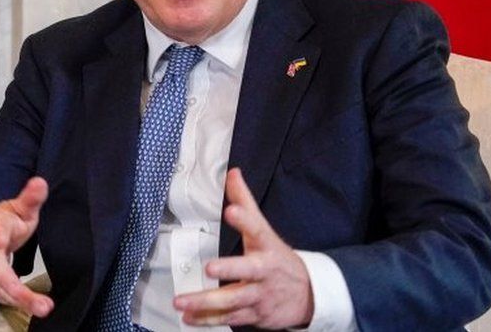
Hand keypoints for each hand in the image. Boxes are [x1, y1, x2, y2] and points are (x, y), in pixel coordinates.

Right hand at [0, 177, 53, 317]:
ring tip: (42, 307)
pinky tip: (36, 308)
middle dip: (8, 282)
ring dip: (21, 299)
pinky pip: (4, 298)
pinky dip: (20, 304)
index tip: (1, 237)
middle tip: (21, 291)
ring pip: (0, 288)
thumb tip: (41, 182)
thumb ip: (29, 199)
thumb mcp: (15, 209)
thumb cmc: (0, 224)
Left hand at [173, 169, 313, 328]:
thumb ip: (245, 202)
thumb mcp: (265, 230)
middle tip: (210, 267)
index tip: (231, 210)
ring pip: (233, 300)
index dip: (245, 219)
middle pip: (247, 270)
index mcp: (266, 246)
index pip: (257, 228)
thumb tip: (233, 173)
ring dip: (206, 303)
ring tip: (182, 301)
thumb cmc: (277, 258)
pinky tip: (188, 318)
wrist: (308, 296)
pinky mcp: (254, 315)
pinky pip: (229, 318)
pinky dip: (207, 320)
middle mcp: (263, 271)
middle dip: (229, 268)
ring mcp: (259, 295)